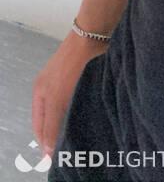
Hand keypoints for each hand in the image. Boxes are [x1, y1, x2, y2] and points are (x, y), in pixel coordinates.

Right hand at [32, 30, 107, 157]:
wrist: (92, 37)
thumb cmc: (71, 67)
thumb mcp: (56, 100)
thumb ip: (50, 125)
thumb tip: (47, 151)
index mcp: (40, 92)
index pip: (40, 126)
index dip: (46, 142)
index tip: (55, 158)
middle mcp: (52, 87)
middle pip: (53, 118)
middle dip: (59, 133)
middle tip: (70, 149)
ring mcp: (68, 81)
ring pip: (68, 109)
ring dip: (73, 122)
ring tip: (82, 137)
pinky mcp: (84, 77)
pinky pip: (82, 99)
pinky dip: (84, 110)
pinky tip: (92, 117)